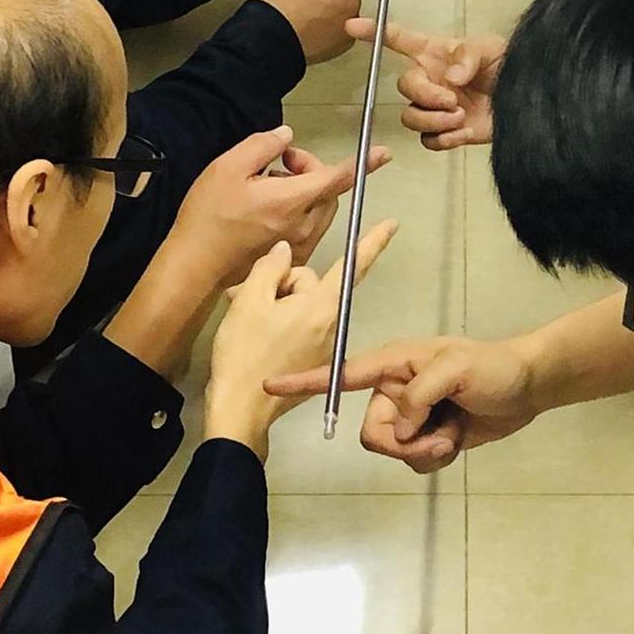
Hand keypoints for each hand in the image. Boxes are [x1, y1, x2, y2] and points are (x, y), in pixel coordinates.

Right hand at [172, 126, 370, 288]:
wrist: (195, 264)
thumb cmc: (209, 215)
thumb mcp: (228, 167)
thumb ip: (263, 146)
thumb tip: (288, 138)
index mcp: (292, 201)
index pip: (338, 177)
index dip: (363, 163)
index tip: (384, 153)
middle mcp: (304, 225)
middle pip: (329, 191)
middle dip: (313, 170)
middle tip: (282, 162)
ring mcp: (300, 245)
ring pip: (321, 209)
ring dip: (307, 190)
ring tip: (270, 184)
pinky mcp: (291, 257)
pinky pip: (310, 227)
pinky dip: (301, 210)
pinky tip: (270, 208)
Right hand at [205, 223, 396, 455]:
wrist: (240, 409)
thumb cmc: (244, 352)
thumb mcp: (249, 301)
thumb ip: (270, 268)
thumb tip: (285, 251)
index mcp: (320, 305)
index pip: (351, 265)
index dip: (372, 242)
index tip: (393, 224)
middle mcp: (328, 323)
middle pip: (309, 283)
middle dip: (279, 283)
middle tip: (243, 294)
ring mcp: (321, 343)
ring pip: (300, 304)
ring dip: (273, 301)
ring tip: (240, 311)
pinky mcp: (310, 358)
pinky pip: (299, 325)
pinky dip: (278, 321)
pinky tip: (251, 329)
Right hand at [265, 331, 542, 472]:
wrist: (527, 388)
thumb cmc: (492, 368)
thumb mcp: (457, 369)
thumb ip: (419, 395)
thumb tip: (398, 427)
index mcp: (393, 365)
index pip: (342, 374)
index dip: (306, 381)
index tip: (270, 385)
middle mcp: (393, 392)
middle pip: (371, 432)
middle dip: (403, 441)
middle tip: (439, 432)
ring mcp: (410, 417)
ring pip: (392, 451)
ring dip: (425, 450)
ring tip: (453, 433)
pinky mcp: (426, 438)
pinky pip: (413, 462)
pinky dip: (435, 458)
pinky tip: (456, 441)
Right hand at [349, 16, 502, 147]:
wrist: (528, 104)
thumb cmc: (508, 67)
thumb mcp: (492, 50)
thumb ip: (469, 57)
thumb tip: (452, 76)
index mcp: (435, 54)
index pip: (399, 40)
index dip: (376, 32)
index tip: (352, 25)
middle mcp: (430, 80)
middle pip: (404, 87)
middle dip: (425, 96)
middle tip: (452, 101)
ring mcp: (436, 108)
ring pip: (411, 117)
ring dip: (433, 120)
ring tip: (459, 118)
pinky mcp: (446, 133)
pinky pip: (428, 140)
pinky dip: (443, 139)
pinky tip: (463, 134)